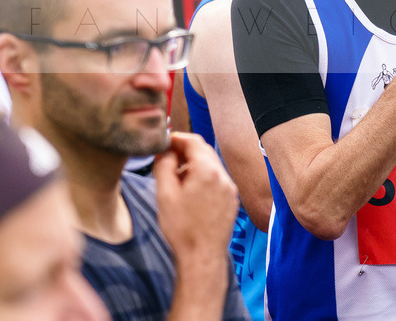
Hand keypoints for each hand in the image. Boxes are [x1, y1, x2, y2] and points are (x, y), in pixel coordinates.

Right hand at [155, 132, 239, 263]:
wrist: (202, 257)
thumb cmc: (182, 229)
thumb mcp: (165, 195)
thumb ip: (163, 166)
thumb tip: (164, 151)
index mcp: (207, 171)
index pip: (193, 141)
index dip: (176, 138)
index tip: (163, 143)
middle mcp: (223, 176)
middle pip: (203, 151)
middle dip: (184, 151)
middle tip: (166, 158)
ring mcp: (230, 188)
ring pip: (211, 165)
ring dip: (193, 165)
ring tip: (175, 177)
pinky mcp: (232, 200)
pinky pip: (217, 179)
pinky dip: (203, 177)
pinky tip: (190, 190)